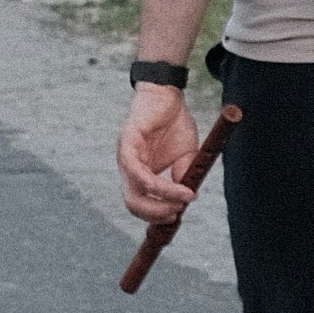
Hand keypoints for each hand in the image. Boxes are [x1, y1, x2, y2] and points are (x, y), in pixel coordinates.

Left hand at [118, 85, 213, 224]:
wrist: (169, 94)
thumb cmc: (175, 122)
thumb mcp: (186, 155)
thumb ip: (184, 175)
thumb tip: (187, 198)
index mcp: (140, 173)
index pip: (140, 203)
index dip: (156, 216)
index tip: (176, 219)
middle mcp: (129, 168)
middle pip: (132, 203)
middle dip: (155, 215)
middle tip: (178, 213)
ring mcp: (125, 155)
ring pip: (135, 191)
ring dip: (159, 202)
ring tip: (183, 200)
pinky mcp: (127, 142)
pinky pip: (135, 170)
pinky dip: (155, 185)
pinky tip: (176, 188)